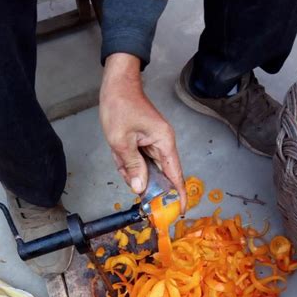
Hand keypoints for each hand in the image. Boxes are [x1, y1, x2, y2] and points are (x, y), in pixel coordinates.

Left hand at [100, 53, 185, 212]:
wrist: (117, 85)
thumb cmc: (120, 107)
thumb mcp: (121, 141)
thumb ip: (132, 166)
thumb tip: (140, 189)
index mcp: (164, 143)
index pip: (176, 175)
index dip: (178, 195)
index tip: (179, 211)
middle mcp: (163, 145)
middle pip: (159, 176)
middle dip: (142, 180)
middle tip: (127, 170)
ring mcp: (155, 144)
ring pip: (145, 170)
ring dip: (130, 168)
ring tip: (118, 154)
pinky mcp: (146, 143)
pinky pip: (139, 161)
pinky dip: (127, 162)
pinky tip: (118, 152)